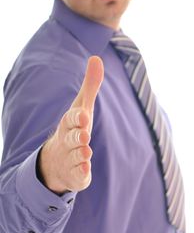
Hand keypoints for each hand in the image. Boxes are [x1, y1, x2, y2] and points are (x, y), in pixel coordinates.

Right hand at [39, 56, 103, 193]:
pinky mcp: (75, 174)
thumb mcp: (83, 106)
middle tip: (85, 135)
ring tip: (86, 152)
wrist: (58, 160)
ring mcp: (70, 158)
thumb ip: (91, 84)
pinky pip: (77, 175)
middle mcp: (68, 140)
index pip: (71, 119)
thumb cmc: (75, 127)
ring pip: (75, 156)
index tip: (83, 115)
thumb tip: (96, 57)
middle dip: (78, 136)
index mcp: (70, 123)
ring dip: (80, 154)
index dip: (76, 118)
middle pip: (73, 137)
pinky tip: (85, 172)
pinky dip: (80, 173)